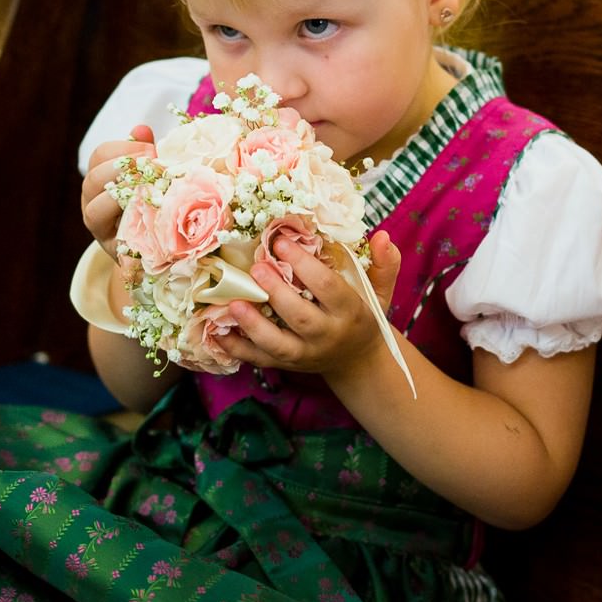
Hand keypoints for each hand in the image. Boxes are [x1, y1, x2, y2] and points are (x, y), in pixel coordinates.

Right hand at [81, 124, 154, 255]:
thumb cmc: (155, 202)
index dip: (123, 148)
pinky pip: (114, 239)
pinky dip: (128, 225)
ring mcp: (100, 228)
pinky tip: (147, 212)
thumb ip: (144, 153)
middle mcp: (93, 202)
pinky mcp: (113, 249)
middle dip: (120, 168)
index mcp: (101, 179)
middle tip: (151, 164)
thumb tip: (141, 129)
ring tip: (146, 188)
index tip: (150, 148)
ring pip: (93, 210)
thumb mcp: (151, 176)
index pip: (99, 155)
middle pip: (92, 179)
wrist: (160, 246)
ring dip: (119, 195)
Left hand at [217, 230, 401, 377]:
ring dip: (253, 325)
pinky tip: (216, 333)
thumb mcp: (380, 292)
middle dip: (277, 292)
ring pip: (278, 345)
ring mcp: (305, 355)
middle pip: (301, 317)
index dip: (304, 264)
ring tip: (233, 303)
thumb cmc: (362, 316)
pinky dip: (237, 349)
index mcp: (350, 312)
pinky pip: (260, 360)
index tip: (281, 241)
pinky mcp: (286, 366)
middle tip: (256, 267)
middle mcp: (327, 335)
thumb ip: (384, 265)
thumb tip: (383, 236)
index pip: (327, 288)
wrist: (357, 361)